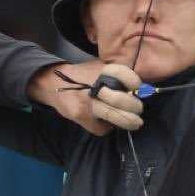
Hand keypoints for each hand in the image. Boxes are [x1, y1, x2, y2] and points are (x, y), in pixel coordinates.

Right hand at [28, 61, 142, 136]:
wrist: (53, 83)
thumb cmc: (82, 76)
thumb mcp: (99, 67)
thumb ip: (117, 76)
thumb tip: (141, 89)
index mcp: (102, 69)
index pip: (124, 75)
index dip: (135, 83)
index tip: (137, 89)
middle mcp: (95, 85)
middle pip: (122, 99)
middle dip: (135, 108)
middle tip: (139, 110)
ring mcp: (87, 101)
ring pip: (114, 115)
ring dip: (129, 122)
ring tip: (136, 123)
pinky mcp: (81, 115)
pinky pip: (101, 127)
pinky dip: (107, 127)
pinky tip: (106, 121)